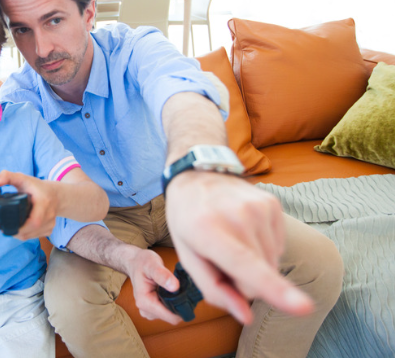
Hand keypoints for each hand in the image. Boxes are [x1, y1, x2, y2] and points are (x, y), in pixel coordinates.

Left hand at [0, 170, 57, 239]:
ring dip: (20, 234)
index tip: (7, 227)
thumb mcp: (22, 178)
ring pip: (31, 236)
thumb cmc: (37, 187)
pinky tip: (22, 227)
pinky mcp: (49, 230)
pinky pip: (35, 237)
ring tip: (13, 225)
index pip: (34, 222)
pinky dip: (26, 234)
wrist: (56, 194)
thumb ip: (6, 177)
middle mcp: (49, 214)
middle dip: (16, 232)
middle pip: (30, 231)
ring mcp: (50, 224)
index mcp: (44, 202)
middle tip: (5, 227)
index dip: (20, 228)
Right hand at [126, 248, 183, 324]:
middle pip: (172, 317)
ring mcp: (148, 311)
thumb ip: (162, 275)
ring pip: (171, 315)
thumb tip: (175, 287)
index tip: (190, 295)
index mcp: (145, 302)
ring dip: (176, 304)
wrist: (135, 262)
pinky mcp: (152, 310)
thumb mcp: (152, 264)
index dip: (183, 308)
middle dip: (180, 305)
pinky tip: (172, 292)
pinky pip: (168, 311)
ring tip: (176, 288)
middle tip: (183, 289)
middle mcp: (145, 310)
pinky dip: (172, 303)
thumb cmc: (143, 262)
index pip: (171, 317)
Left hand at [165, 171, 313, 324]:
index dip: (275, 290)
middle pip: (258, 277)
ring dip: (253, 263)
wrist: (197, 176)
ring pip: (270, 265)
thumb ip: (214, 289)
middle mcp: (238, 217)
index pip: (246, 266)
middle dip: (242, 279)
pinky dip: (261, 248)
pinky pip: (277, 248)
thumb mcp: (188, 257)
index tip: (303, 307)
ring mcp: (260, 207)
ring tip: (231, 239)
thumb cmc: (188, 221)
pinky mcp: (274, 204)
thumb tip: (246, 316)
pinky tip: (244, 231)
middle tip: (220, 256)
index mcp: (209, 231)